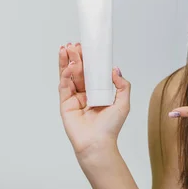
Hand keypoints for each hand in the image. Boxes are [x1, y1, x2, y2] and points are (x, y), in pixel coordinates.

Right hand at [58, 43, 130, 158]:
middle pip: (78, 71)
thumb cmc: (110, 127)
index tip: (86, 48)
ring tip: (65, 49)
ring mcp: (74, 98)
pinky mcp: (65, 104)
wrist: (98, 143)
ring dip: (66, 62)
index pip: (91, 72)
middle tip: (73, 45)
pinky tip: (68, 66)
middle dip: (75, 57)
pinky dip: (65, 75)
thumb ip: (122, 85)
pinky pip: (64, 87)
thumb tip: (115, 70)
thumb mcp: (123, 102)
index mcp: (97, 92)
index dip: (88, 60)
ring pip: (69, 76)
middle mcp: (85, 93)